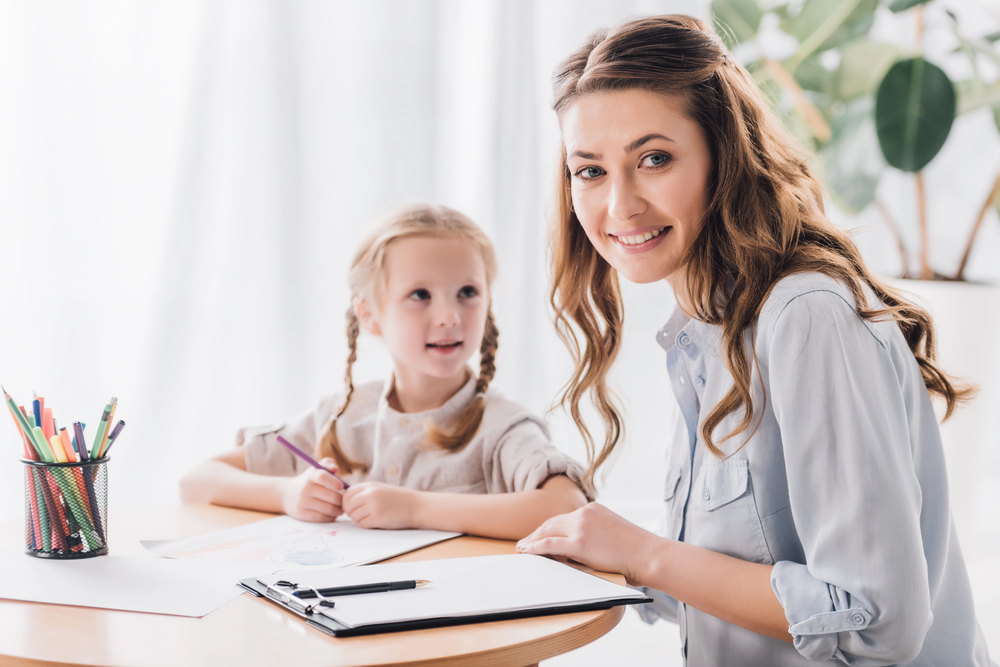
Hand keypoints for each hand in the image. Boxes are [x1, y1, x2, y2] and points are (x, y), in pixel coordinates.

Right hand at [280, 458, 344, 521]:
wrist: (287, 494)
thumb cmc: (308, 481)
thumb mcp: (315, 470)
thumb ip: (327, 464)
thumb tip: (335, 468)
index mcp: (311, 475)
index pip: (322, 476)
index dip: (335, 482)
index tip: (342, 486)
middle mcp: (305, 488)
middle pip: (331, 496)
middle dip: (341, 500)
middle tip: (344, 502)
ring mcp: (302, 501)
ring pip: (328, 509)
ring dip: (338, 510)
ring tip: (340, 509)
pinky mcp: (301, 513)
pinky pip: (321, 518)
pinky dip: (330, 517)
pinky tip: (332, 515)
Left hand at [342, 482, 418, 528]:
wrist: (416, 506)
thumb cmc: (398, 499)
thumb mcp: (380, 489)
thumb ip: (364, 492)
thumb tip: (345, 502)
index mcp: (370, 485)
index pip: (347, 493)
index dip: (347, 502)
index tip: (353, 507)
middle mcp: (370, 494)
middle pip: (347, 505)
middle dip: (350, 512)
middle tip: (360, 514)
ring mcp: (373, 506)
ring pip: (354, 516)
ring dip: (359, 519)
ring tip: (371, 517)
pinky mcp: (378, 518)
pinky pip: (362, 524)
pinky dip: (367, 525)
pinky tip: (377, 521)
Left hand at [515, 502, 661, 584]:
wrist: (650, 555)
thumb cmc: (637, 552)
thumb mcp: (613, 534)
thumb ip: (595, 535)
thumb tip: (578, 548)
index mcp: (594, 509)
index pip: (564, 518)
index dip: (548, 527)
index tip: (538, 535)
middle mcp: (585, 513)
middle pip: (552, 522)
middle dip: (536, 533)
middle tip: (524, 543)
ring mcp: (581, 526)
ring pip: (548, 531)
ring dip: (532, 540)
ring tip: (522, 549)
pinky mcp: (579, 543)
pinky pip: (550, 544)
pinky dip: (535, 547)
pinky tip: (526, 551)